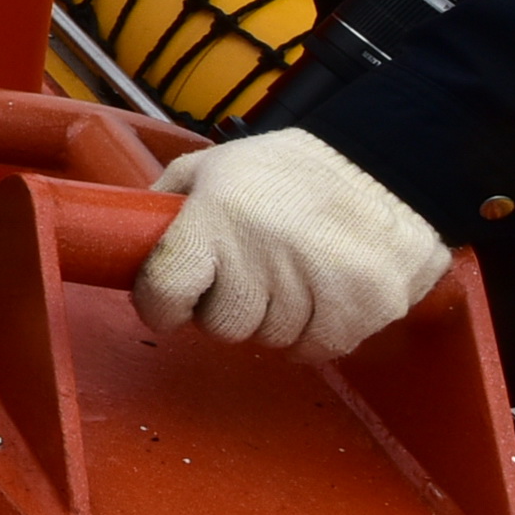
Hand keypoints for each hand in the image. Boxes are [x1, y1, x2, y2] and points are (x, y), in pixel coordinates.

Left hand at [136, 130, 449, 357]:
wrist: (386, 167)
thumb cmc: (293, 169)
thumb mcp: (217, 165)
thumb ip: (169, 201)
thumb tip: (128, 237)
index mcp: (218, 215)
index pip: (164, 291)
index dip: (160, 303)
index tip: (169, 300)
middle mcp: (264, 252)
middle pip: (221, 326)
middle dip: (226, 308)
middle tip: (247, 275)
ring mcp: (317, 282)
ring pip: (268, 341)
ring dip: (272, 319)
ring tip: (289, 274)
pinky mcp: (362, 306)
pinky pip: (316, 349)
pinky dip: (314, 333)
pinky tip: (319, 294)